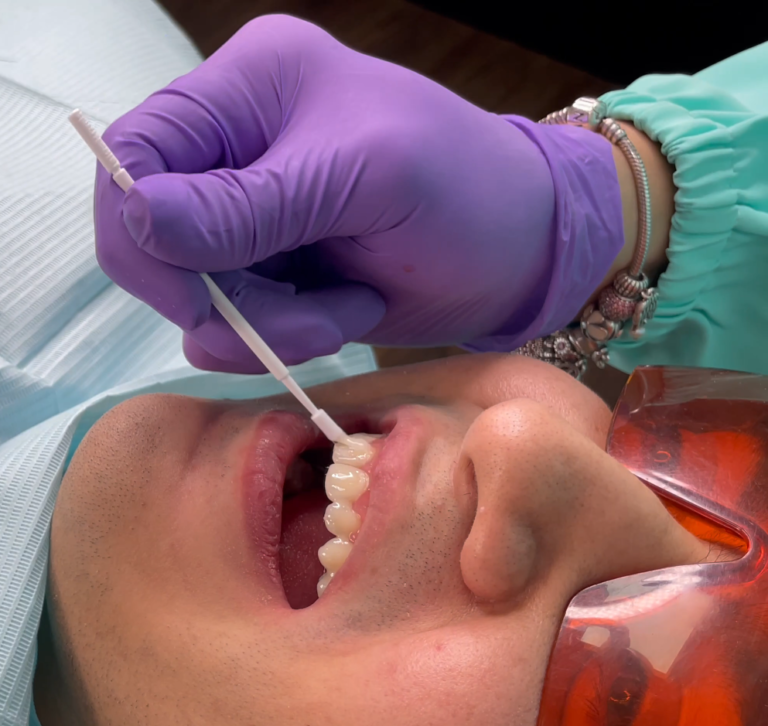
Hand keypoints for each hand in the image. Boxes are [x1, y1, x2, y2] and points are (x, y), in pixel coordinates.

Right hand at [95, 15, 622, 372]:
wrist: (519, 255)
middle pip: (155, 240)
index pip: (138, 153)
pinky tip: (346, 315)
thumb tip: (138, 221)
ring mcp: (252, 219)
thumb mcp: (364, 181)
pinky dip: (280, 340)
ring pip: (196, 296)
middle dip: (227, 301)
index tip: (200, 297)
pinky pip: (232, 328)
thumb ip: (249, 205)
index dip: (143, 234)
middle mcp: (238, 149)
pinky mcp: (273, 274)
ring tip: (347, 312)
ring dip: (267, 327)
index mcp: (250, 88)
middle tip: (310, 320)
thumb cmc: (466, 193)